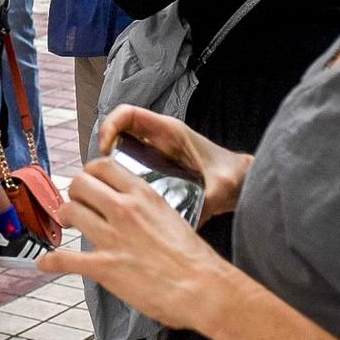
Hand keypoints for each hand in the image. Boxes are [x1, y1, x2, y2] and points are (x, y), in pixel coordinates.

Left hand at [35, 156, 239, 330]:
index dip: (90, 174)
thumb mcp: (171, 216)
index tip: (91, 184)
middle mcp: (123, 209)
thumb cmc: (194, 257)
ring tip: (69, 226)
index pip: (101, 165)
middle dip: (75, 193)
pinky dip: (52, 261)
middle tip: (79, 206)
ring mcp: (112, 237)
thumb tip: (134, 209)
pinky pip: (65, 258)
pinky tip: (46, 263)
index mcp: (142, 194)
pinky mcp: (104, 266)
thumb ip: (147, 208)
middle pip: (79, 183)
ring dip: (65, 219)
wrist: (205, 288)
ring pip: (69, 212)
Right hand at [94, 106, 250, 223]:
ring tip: (105, 185)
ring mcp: (155, 150)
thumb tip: (184, 225)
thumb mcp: (217, 189)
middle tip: (98, 173)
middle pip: (118, 130)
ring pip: (120, 147)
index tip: (105, 148)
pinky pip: (129, 162)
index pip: (129, 114)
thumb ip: (203, 204)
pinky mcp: (155, 164)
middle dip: (103, 148)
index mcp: (170, 132)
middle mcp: (158, 138)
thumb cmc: (230, 175)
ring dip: (108, 163)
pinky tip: (120, 193)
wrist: (240, 179)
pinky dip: (119, 173)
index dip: (110, 126)